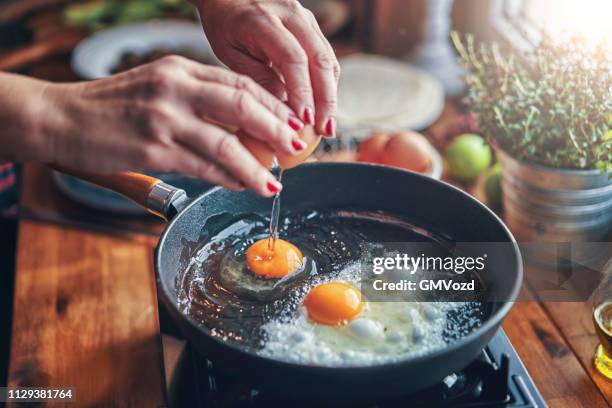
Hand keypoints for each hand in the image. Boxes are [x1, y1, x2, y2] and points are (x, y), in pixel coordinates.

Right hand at [33, 56, 307, 195]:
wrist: (61, 118)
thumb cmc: (113, 106)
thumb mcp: (157, 86)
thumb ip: (196, 98)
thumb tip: (240, 125)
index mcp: (179, 69)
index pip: (239, 83)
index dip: (271, 104)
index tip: (290, 122)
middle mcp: (175, 88)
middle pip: (242, 105)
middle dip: (276, 128)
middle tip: (295, 147)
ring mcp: (164, 118)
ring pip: (226, 143)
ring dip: (256, 166)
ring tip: (273, 182)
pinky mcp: (153, 149)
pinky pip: (203, 167)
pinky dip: (227, 178)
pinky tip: (241, 185)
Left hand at [197, 0, 339, 136]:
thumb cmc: (224, 25)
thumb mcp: (230, 53)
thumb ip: (257, 78)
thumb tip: (285, 111)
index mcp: (263, 20)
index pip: (293, 58)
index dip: (302, 92)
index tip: (305, 121)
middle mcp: (291, 14)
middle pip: (319, 59)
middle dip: (325, 99)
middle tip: (325, 130)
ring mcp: (305, 18)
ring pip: (328, 59)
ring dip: (331, 95)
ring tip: (327, 125)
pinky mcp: (312, 26)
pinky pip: (326, 57)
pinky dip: (327, 85)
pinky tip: (323, 108)